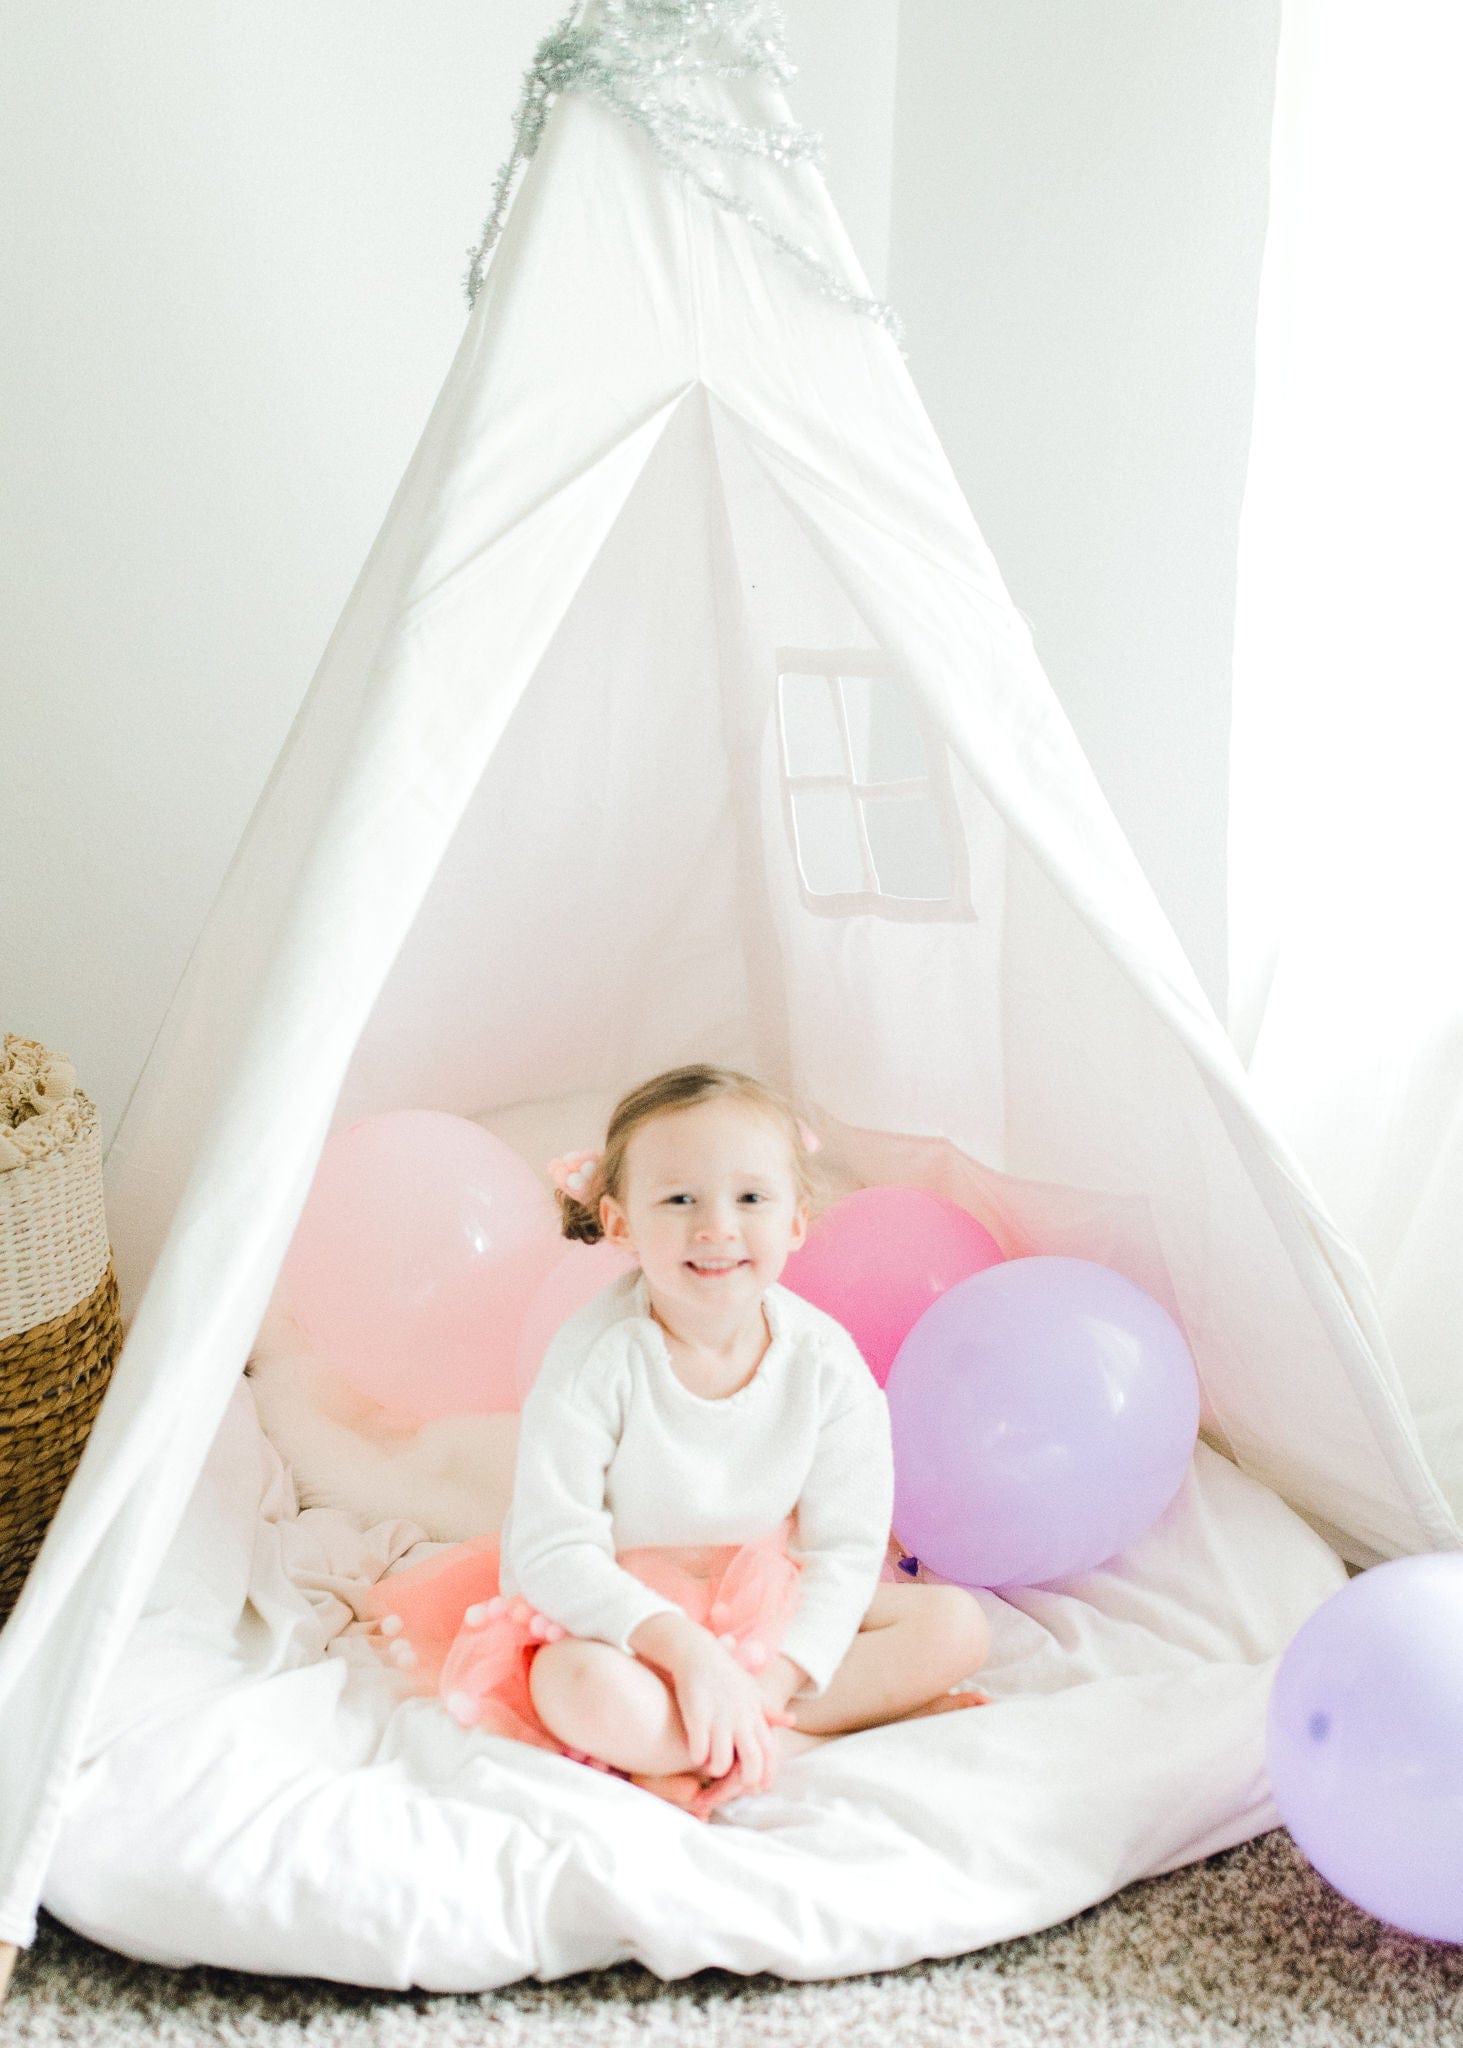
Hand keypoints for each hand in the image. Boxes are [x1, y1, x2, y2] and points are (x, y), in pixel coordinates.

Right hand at [667, 1630, 780, 1791]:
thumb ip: (769, 1710)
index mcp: (756, 1714)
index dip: (768, 1775)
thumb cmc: (724, 1673)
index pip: (772, 1752)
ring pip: (722, 1762)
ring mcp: (719, 1717)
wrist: (697, 1651)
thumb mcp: (751, 1690)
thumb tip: (792, 1721)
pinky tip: (693, 1752)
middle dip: (744, 1781)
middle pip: (752, 1762)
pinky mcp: (697, 1715)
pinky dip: (697, 1758)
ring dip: (715, 1770)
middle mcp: (741, 1717)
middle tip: (733, 1785)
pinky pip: (698, 1751)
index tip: (760, 1788)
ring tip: (708, 1765)